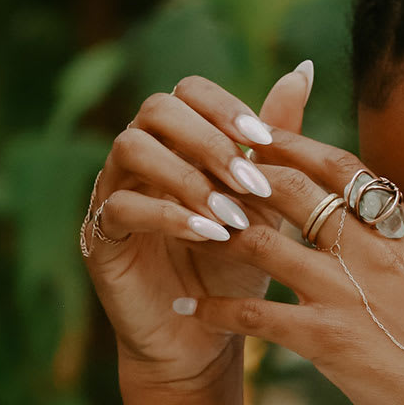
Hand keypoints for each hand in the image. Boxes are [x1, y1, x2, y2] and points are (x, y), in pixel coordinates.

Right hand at [82, 66, 311, 391]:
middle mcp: (140, 156)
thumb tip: (304, 69)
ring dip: (188, 176)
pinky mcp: (99, 236)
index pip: (188, 89)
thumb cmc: (238, 265)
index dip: (224, 106)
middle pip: (156, 108)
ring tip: (230, 215)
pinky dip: (169, 216)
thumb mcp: (266, 201)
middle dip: (208, 140)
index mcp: (177, 140)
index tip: (263, 140)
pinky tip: (209, 236)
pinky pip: (120, 206)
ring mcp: (113, 191)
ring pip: (131, 147)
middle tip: (250, 180)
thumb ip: (275, 139)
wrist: (208, 336)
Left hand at [169, 129, 403, 404]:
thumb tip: (375, 224)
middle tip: (205, 168)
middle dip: (244, 175)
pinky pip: (254, 316)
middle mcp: (376, 250)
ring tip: (186, 229)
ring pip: (263, 241)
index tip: (258, 133)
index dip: (293, 144)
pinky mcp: (328, 341)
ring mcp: (350, 293)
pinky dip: (215, 310)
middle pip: (294, 189)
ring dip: (218, 233)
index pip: (341, 167)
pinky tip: (189, 309)